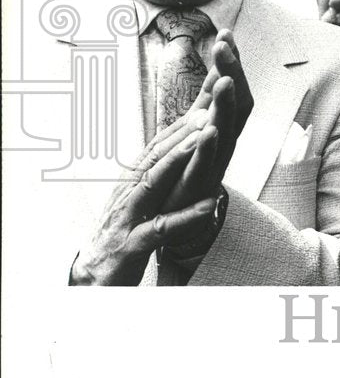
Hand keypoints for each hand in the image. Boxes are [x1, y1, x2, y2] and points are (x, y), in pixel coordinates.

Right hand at [70, 118, 216, 285]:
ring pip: (154, 183)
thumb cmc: (121, 231)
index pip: (156, 147)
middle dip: (181, 133)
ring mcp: (129, 218)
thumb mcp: (137, 199)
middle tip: (207, 111)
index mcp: (131, 182)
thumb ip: (154, 174)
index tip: (203, 103)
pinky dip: (185, 216)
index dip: (179, 124)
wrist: (91, 275)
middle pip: (155, 157)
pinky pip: (161, 228)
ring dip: (177, 160)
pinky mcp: (134, 245)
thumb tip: (174, 145)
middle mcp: (128, 193)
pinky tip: (209, 205)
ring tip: (202, 141)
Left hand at [162, 31, 253, 213]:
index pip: (229, 87)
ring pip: (226, 127)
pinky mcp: (198, 182)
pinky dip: (209, 144)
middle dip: (231, 72)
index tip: (226, 34)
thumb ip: (205, 104)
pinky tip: (209, 127)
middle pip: (235, 101)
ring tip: (223, 79)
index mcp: (219, 124)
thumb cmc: (184, 172)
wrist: (175, 220)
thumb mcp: (194, 131)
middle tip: (224, 46)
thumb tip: (218, 72)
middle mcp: (223, 139)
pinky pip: (207, 161)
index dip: (230, 62)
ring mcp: (214, 160)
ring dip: (225, 103)